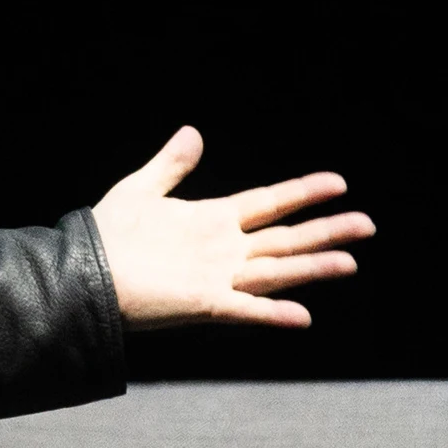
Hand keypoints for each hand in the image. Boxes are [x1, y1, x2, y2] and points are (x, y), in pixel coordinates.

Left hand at [90, 126, 370, 328]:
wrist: (80, 274)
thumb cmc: (106, 237)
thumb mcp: (139, 191)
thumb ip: (171, 165)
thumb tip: (193, 132)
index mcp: (212, 222)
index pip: (268, 204)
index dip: (302, 192)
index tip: (338, 183)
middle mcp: (223, 251)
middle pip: (285, 238)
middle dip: (326, 231)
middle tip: (367, 224)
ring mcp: (217, 278)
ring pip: (276, 270)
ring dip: (313, 266)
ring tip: (351, 260)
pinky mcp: (203, 304)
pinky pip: (245, 310)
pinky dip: (272, 313)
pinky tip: (304, 316)